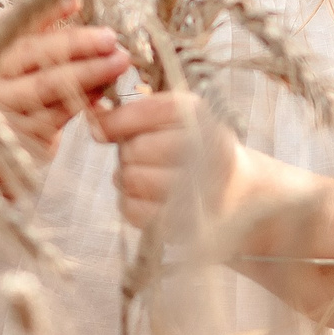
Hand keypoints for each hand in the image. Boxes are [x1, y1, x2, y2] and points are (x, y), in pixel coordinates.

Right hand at [0, 0, 130, 163]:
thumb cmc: (3, 89)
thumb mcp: (9, 56)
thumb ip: (38, 29)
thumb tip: (75, 0)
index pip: (19, 25)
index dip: (48, 12)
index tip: (78, 1)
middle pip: (36, 55)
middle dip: (78, 44)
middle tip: (111, 38)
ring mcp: (4, 109)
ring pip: (50, 86)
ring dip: (89, 73)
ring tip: (118, 62)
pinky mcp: (23, 137)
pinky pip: (58, 116)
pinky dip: (83, 101)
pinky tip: (103, 90)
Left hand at [92, 89, 239, 231]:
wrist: (239, 194)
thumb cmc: (200, 148)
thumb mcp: (181, 118)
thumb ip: (139, 112)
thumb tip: (94, 117)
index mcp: (205, 118)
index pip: (152, 110)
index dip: (118, 119)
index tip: (102, 128)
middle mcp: (207, 151)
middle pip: (135, 148)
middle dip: (128, 152)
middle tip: (142, 156)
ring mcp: (198, 192)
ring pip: (131, 178)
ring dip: (129, 177)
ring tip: (148, 176)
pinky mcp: (184, 223)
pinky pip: (132, 209)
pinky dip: (132, 202)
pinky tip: (150, 197)